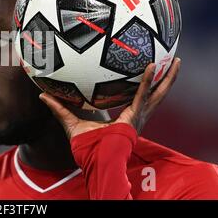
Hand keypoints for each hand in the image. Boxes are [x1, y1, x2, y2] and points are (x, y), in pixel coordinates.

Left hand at [39, 57, 180, 138]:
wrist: (95, 157)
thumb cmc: (85, 144)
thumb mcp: (70, 120)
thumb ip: (58, 107)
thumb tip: (42, 95)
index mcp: (125, 115)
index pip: (137, 96)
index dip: (144, 85)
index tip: (147, 71)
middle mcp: (136, 114)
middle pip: (154, 93)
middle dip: (165, 78)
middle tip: (171, 61)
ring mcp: (138, 115)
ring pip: (157, 93)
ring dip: (168, 77)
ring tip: (175, 60)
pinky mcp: (135, 115)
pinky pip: (143, 94)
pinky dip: (148, 80)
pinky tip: (152, 66)